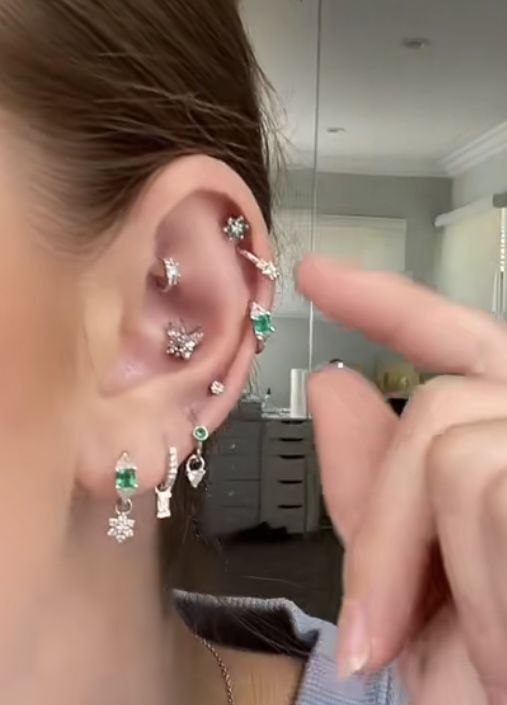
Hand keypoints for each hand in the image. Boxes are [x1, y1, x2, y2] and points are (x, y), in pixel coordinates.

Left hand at [297, 255, 506, 704]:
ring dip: (413, 562)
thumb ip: (377, 490)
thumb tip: (335, 386)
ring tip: (459, 654)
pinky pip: (478, 482)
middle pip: (441, 405)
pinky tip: (496, 649)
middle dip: (382, 517)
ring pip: (449, 448)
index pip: (467, 346)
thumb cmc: (484, 685)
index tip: (319, 277)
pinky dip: (460, 581)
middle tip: (369, 629)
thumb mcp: (417, 594)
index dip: (395, 306)